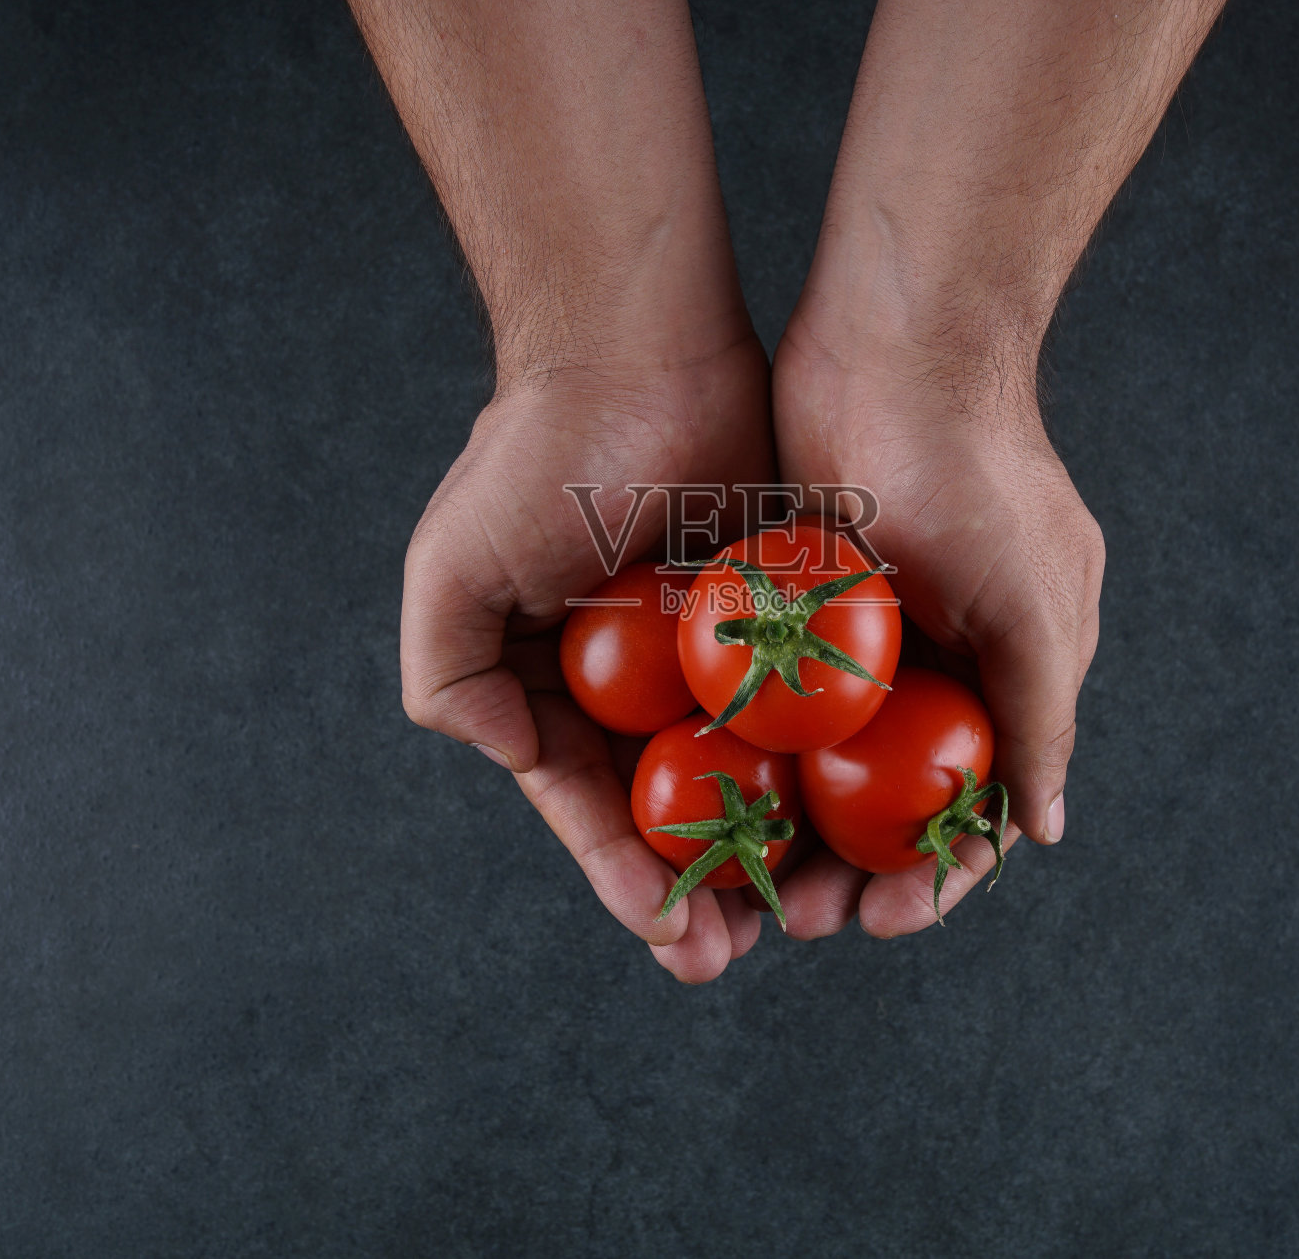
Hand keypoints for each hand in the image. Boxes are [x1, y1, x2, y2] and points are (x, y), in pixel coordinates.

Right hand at [401, 331, 777, 982]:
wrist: (639, 348)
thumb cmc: (536, 457)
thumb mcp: (449, 573)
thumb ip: (447, 680)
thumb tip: (521, 763)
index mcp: (556, 685)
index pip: (591, 806)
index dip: (627, 879)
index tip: (674, 940)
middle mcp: (636, 679)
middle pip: (675, 805)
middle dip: (703, 887)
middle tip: (746, 950)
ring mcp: (713, 646)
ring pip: (749, 767)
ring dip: (771, 842)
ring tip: (807, 908)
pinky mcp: (781, 606)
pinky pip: (805, 698)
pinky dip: (822, 757)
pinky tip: (852, 811)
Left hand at [768, 293, 1104, 938]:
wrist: (894, 331)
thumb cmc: (972, 462)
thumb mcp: (1032, 602)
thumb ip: (1039, 715)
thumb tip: (1040, 830)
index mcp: (1012, 664)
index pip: (976, 802)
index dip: (933, 875)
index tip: (878, 922)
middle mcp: (946, 653)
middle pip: (894, 793)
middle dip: (849, 864)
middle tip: (791, 916)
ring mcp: (876, 622)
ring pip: (834, 754)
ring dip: (797, 819)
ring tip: (748, 872)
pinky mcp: (811, 586)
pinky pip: (784, 687)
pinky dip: (761, 743)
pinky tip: (715, 785)